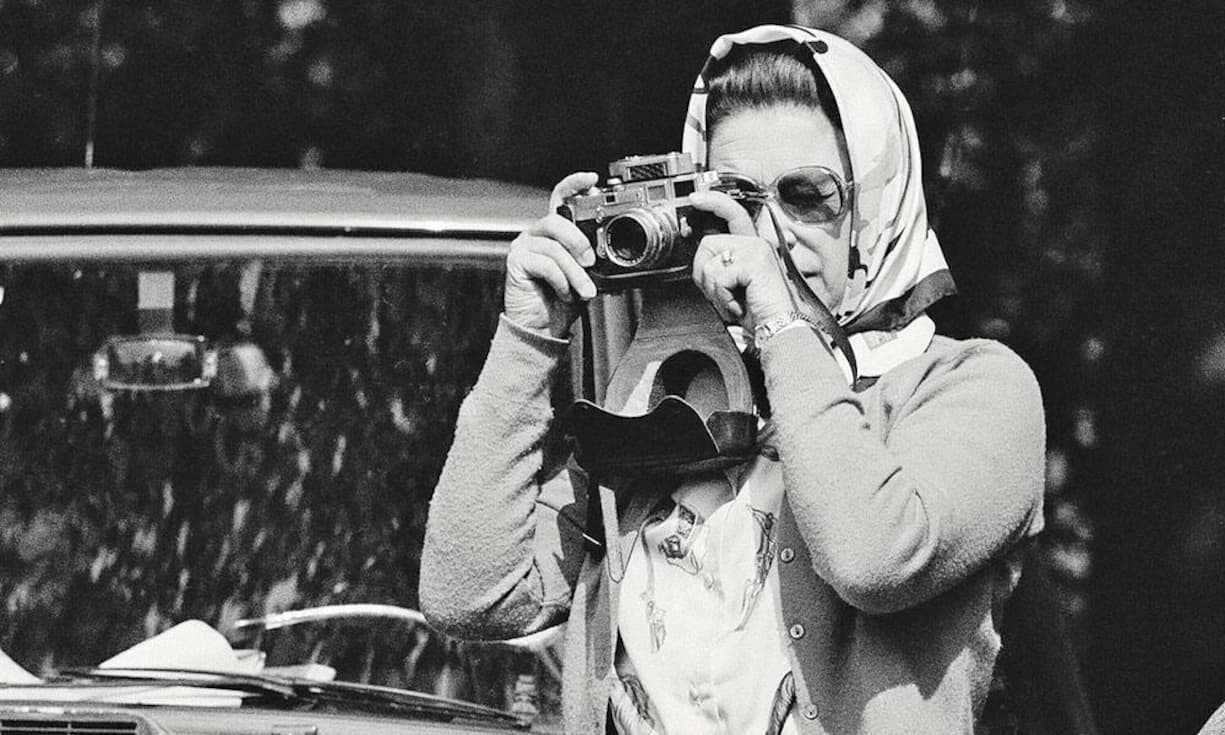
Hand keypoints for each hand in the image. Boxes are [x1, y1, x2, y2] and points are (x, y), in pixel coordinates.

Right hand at [504, 172, 598, 337]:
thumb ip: (589, 258)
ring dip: (574, 272)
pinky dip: (560, 280)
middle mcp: (536, 234)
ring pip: (554, 247)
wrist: (543, 329)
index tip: (592, 179)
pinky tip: (564, 293)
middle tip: (591, 263)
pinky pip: (545, 263)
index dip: (574, 184)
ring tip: (583, 290)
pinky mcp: (516, 262)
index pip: (560, 199)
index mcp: (553, 233)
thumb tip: (604, 251)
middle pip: (557, 220)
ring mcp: (523, 246)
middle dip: (579, 242)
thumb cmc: (561, 302)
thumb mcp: (584, 275)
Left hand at [687, 190, 794, 329]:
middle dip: (703, 273)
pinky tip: (738, 305)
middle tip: (719, 293)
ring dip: (714, 290)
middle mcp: (756, 243)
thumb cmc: (760, 312)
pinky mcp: (755, 262)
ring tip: (732, 301)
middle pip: (708, 243)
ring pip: (710, 262)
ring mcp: (757, 250)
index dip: (712, 203)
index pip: (732, 213)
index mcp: (752, 247)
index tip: (695, 199)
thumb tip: (700, 256)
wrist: (780, 328)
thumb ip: (721, 266)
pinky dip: (723, 298)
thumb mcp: (735, 285)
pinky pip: (720, 277)